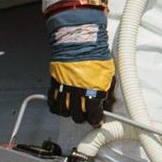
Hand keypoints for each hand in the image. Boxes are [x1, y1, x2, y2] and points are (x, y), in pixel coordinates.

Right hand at [46, 4, 114, 126]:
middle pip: (77, 116)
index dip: (95, 120)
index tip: (96, 119)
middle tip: (86, 115)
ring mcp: (64, 89)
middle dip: (82, 118)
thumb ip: (106, 88)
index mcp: (93, 92)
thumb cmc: (95, 54)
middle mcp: (77, 93)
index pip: (93, 115)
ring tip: (74, 110)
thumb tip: (106, 99)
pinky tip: (61, 106)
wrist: (79, 42)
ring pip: (63, 111)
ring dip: (69, 113)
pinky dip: (56, 106)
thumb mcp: (108, 73)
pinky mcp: (55, 83)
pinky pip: (52, 102)